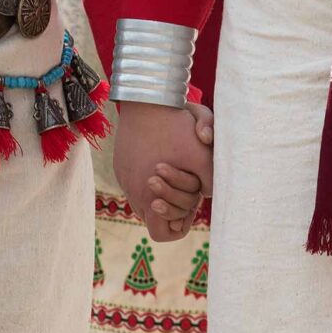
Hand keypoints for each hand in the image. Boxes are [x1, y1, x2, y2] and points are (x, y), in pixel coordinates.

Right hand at [112, 100, 214, 242]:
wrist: (147, 99)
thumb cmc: (176, 128)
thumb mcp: (204, 156)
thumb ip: (212, 182)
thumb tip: (208, 192)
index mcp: (150, 197)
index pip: (163, 233)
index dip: (181, 223)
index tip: (191, 202)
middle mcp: (132, 191)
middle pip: (155, 217)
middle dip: (175, 204)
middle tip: (188, 183)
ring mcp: (123, 177)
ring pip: (145, 198)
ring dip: (164, 191)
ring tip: (177, 169)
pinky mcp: (119, 164)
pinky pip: (134, 181)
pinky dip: (149, 175)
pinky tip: (162, 155)